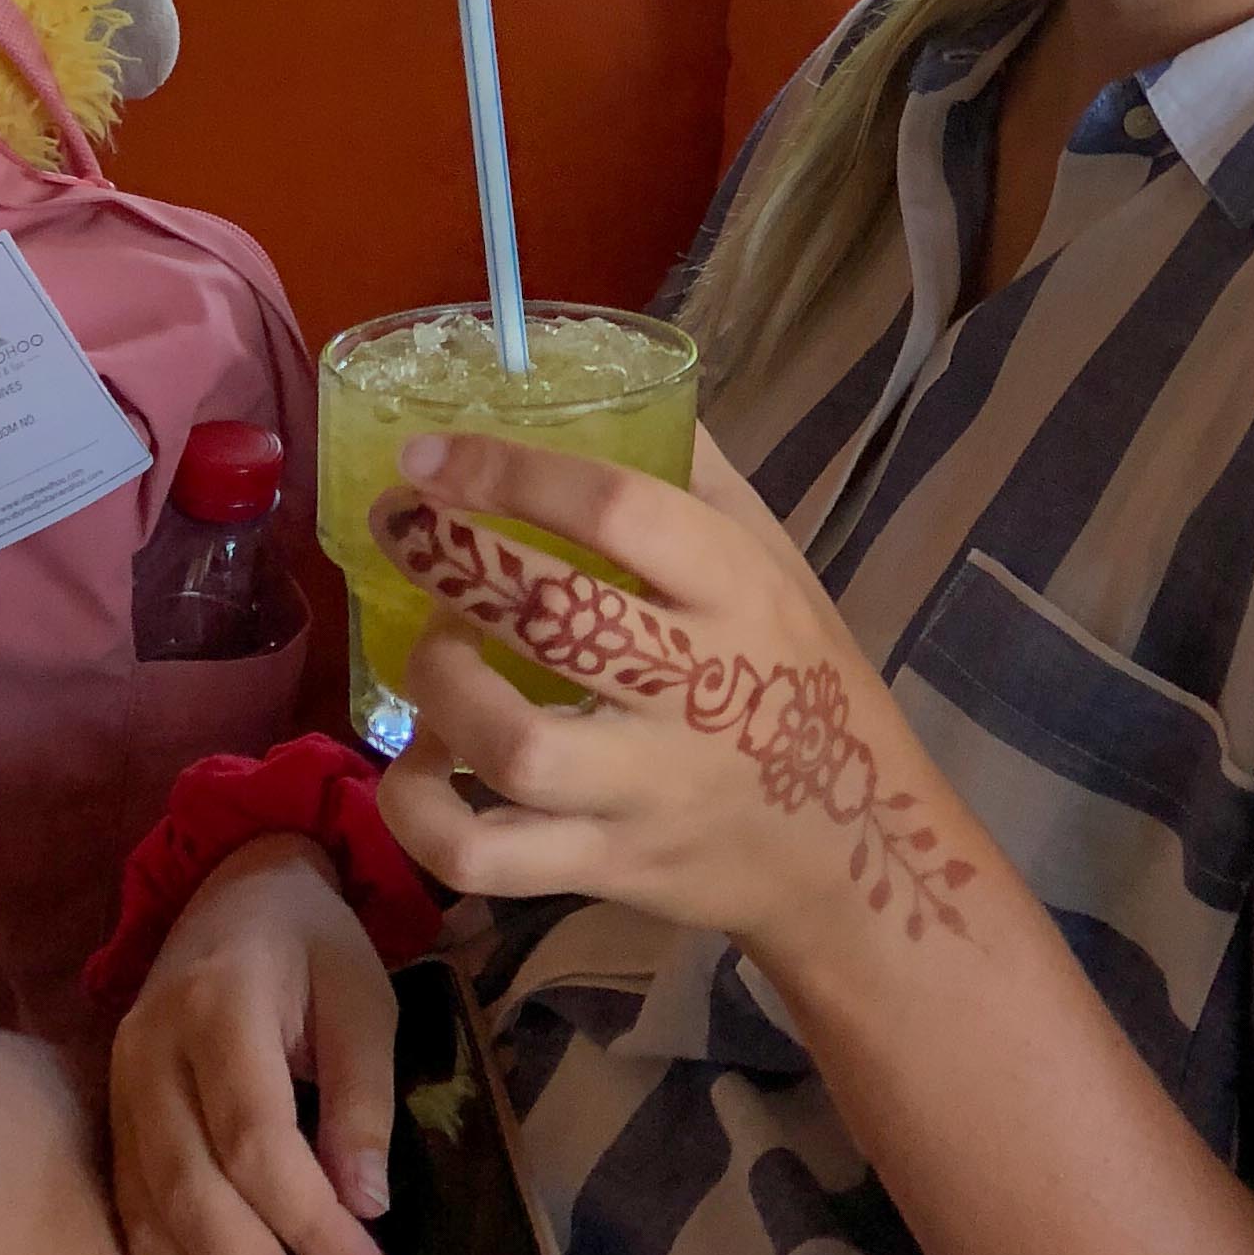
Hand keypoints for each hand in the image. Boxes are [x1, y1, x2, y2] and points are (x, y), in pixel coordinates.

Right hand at [105, 834, 398, 1254]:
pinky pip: (140, 1230)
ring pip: (157, 1229)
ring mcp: (119, 1099)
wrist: (231, 896)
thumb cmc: (313, 946)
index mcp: (217, 1004)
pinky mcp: (115, 1134)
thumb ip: (362, 1095)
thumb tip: (365, 1208)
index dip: (310, 1223)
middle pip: (195, 1197)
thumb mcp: (363, 993)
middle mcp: (149, 1057)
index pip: (254, 1138)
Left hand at [370, 427, 984, 970]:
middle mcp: (695, 687)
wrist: (852, 847)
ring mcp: (646, 789)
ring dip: (440, 687)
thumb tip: (611, 386)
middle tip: (401, 528)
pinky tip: (418, 767)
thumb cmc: (802, 677)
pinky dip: (419, 813)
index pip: (618, 508)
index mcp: (737, 589)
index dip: (508, 473)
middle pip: (555, 617)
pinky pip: (483, 857)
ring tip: (432, 652)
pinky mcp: (606, 868)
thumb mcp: (776, 559)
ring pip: (513, 748)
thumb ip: (697, 476)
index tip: (426, 458)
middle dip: (452, 561)